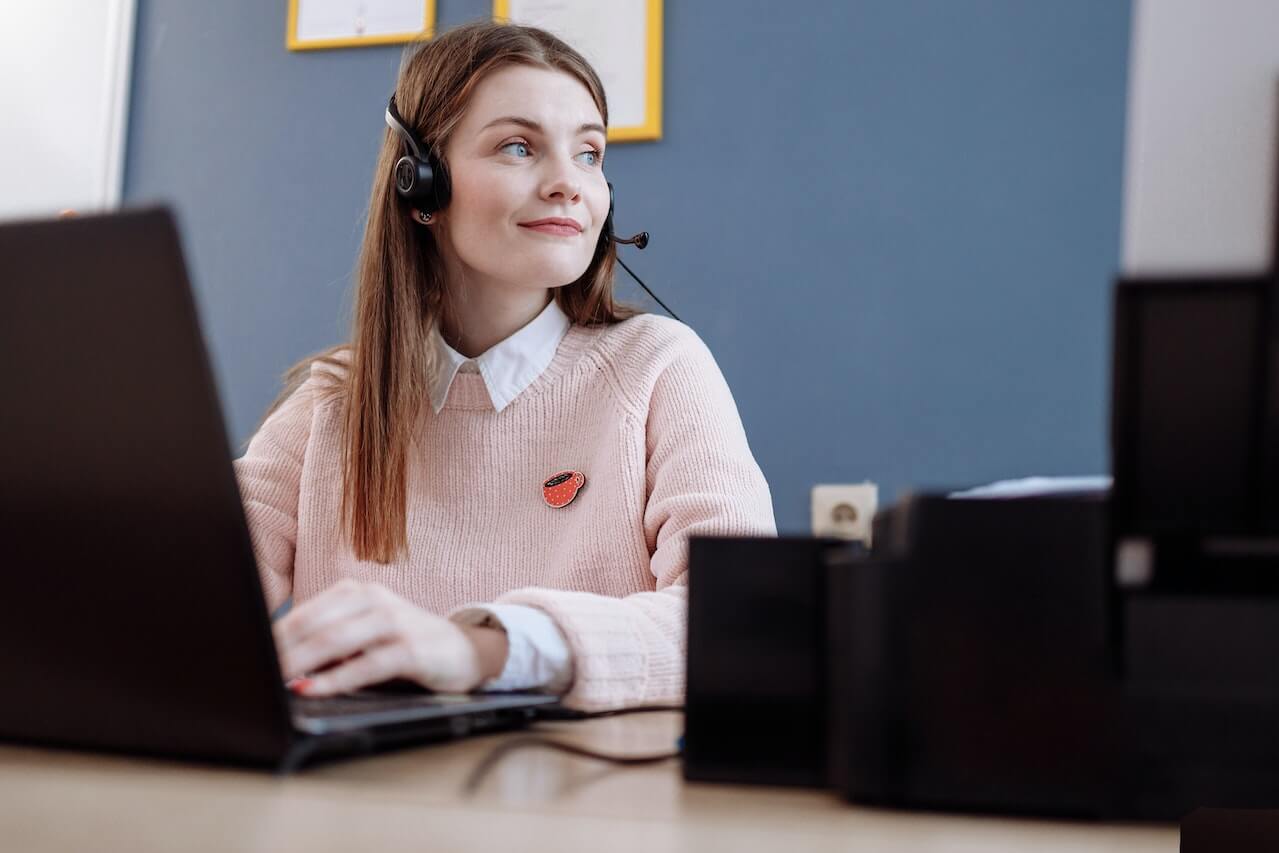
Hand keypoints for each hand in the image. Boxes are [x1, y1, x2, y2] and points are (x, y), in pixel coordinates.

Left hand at [272, 579, 508, 695]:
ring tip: (274, 678)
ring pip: (337, 640)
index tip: (246, 656)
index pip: (305, 614)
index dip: (273, 636)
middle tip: (252, 671)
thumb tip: (279, 662)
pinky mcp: (410, 649)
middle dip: (281, 650)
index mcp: (356, 592)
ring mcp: (394, 622)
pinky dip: (336, 679)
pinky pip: (366, 664)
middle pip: (316, 625)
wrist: (465, 649)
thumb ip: (329, 642)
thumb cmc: (405, 644)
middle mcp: (374, 600)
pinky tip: (313, 689)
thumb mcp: (365, 635)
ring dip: (301, 662)